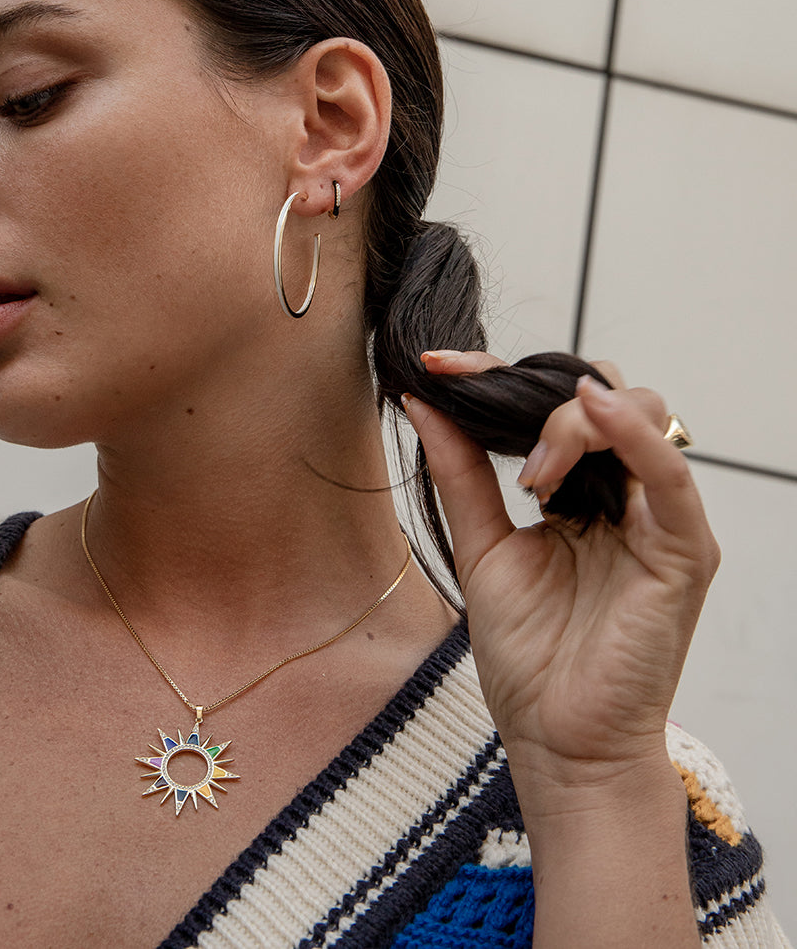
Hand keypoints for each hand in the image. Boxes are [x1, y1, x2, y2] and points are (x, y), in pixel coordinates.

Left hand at [402, 352, 719, 792]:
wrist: (558, 743)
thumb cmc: (529, 659)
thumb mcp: (482, 547)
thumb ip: (462, 473)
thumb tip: (424, 400)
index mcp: (581, 491)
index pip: (552, 404)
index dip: (499, 374)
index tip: (440, 365)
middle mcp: (625, 494)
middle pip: (601, 394)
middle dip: (538, 391)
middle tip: (484, 413)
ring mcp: (659, 517)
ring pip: (639, 413)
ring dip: (572, 423)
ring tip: (532, 477)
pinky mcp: (684, 548)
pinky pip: (670, 473)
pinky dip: (634, 432)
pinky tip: (591, 411)